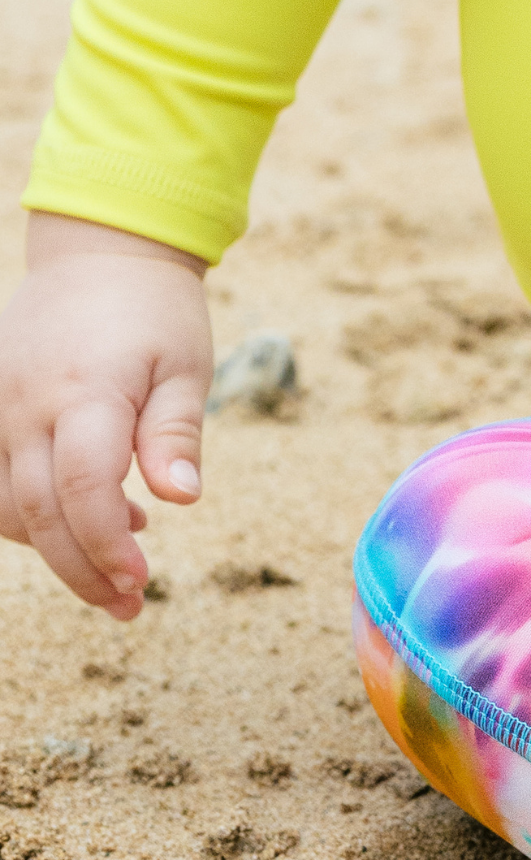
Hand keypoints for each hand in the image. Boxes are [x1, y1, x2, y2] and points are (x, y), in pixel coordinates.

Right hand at [0, 214, 213, 620]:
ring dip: (56, 548)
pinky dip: (31, 516)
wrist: (100, 254)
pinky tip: (84, 519)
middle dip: (83, 569)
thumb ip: (176, 435)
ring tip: (120, 565)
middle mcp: (24, 407)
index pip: (82, 489)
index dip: (107, 545)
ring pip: (7, 507)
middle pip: (38, 512)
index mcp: (85, 393)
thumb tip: (182, 500)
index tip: (141, 581)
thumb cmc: (154, 311)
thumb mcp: (185, 366)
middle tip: (130, 605)